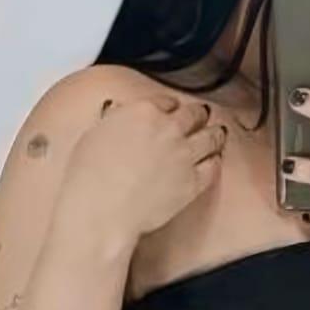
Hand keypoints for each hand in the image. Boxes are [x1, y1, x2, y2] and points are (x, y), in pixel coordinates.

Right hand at [60, 92, 225, 250]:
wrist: (103, 209)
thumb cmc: (91, 177)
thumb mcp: (95, 134)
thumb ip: (114, 120)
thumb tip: (116, 115)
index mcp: (143, 112)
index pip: (167, 101)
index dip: (171, 105)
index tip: (173, 108)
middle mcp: (169, 129)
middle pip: (194, 115)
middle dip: (199, 114)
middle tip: (202, 114)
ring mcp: (185, 156)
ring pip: (211, 138)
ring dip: (215, 134)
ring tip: (219, 133)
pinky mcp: (193, 182)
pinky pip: (213, 168)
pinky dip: (215, 162)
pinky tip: (215, 161)